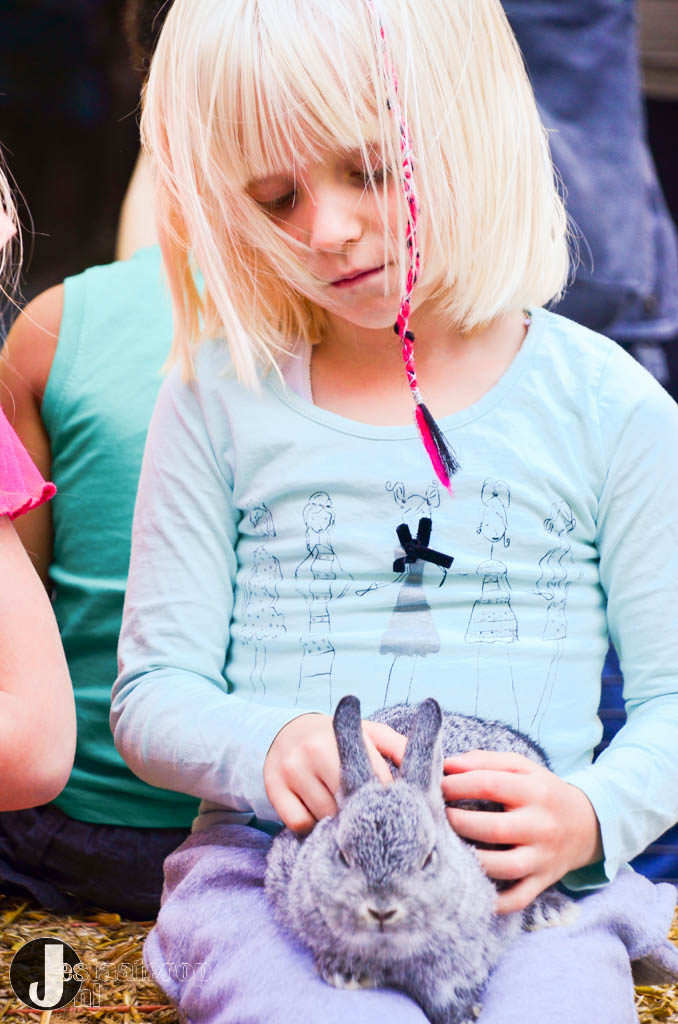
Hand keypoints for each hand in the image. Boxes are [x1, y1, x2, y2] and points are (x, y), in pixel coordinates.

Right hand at [264, 713, 407, 833]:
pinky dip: (311, 827)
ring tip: (344, 817)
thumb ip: (399, 748)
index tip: (397, 813)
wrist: (285, 731)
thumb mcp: (369, 733)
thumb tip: (432, 774)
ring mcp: (292, 769)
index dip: (389, 800)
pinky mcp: (273, 788)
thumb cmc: (338, 740)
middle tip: (370, 820)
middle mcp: (315, 750)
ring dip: (337, 824)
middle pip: (349, 803)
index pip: (375, 778)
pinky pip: (300, 824)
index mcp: (342, 735)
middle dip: (362, 815)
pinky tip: (318, 817)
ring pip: (325, 816)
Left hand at [442, 750, 602, 913]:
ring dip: (473, 860)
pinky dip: (497, 901)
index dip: (458, 784)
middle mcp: (541, 826)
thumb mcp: (522, 768)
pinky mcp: (543, 881)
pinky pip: (519, 898)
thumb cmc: (542, 791)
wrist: (587, 825)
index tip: (439, 785)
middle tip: (439, 816)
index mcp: (535, 791)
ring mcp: (543, 857)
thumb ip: (485, 761)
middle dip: (460, 822)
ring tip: (451, 847)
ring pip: (506, 867)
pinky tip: (473, 889)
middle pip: (495, 828)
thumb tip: (448, 765)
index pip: (490, 784)